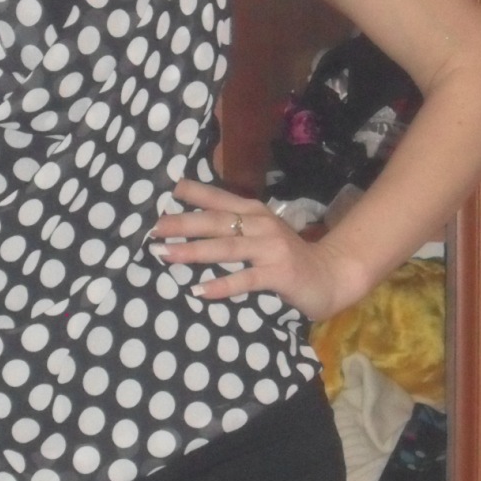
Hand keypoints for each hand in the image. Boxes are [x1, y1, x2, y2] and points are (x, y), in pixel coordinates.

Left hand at [150, 180, 365, 322]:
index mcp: (252, 212)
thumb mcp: (259, 234)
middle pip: (215, 221)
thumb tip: (184, 225)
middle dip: (180, 223)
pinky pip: (245, 279)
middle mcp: (260, 224)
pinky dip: (222, 285)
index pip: (215, 198)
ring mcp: (270, 249)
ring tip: (165, 253)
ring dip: (194, 251)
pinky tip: (199, 291)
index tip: (156, 190)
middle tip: (150, 227)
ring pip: (226, 247)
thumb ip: (230, 228)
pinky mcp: (279, 274)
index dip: (187, 192)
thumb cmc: (285, 257)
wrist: (330, 275)